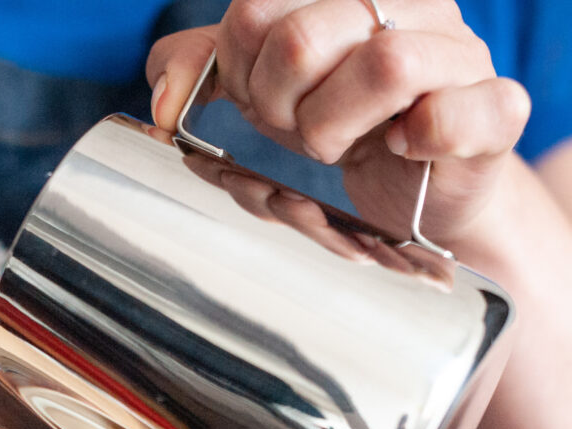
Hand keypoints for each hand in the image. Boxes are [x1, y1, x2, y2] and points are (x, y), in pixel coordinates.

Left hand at [146, 0, 529, 247]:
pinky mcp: (493, 109)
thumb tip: (160, 104)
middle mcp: (405, 1)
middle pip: (304, 37)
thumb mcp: (260, 89)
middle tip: (298, 129)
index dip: (241, 75)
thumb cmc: (341, 125)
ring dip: (335, 128)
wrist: (416, 186)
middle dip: (279, 106)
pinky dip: (423, 137)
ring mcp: (457, 51)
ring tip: (341, 144)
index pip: (253, 12)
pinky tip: (403, 147)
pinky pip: (461, 111)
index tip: (261, 101)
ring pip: (385, 65)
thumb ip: (201, 69)